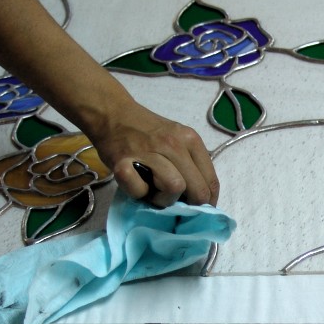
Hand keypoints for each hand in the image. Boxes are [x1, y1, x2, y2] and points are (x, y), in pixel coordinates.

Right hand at [90, 101, 219, 207]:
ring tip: (152, 191)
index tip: (200, 209)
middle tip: (174, 202)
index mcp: (190, 139)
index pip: (211, 181)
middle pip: (196, 189)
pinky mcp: (123, 163)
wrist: (113, 114)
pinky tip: (136, 184)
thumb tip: (202, 196)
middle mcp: (173, 144)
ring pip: (173, 189)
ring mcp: (148, 153)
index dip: (208, 201)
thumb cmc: (147, 131)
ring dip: (163, 199)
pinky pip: (140, 191)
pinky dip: (138, 194)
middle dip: (189, 204)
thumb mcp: (176, 138)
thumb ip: (190, 162)